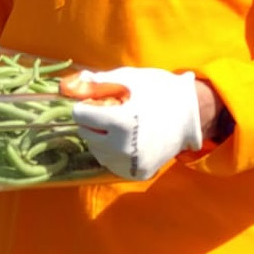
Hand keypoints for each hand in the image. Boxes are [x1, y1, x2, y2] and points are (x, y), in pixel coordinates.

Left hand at [61, 67, 204, 180]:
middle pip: (85, 133)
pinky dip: (113, 151)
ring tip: (121, 126)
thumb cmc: (158, 91)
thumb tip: (63, 87)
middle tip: (114, 112)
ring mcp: (130, 164)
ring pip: (96, 150)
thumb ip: (95, 83)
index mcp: (120, 122)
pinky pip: (110, 162)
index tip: (103, 101)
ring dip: (100, 137)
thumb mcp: (128, 79)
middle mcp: (123, 148)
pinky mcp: (136, 173)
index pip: (80, 115)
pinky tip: (128, 140)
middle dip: (93, 122)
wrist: (190, 115)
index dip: (88, 105)